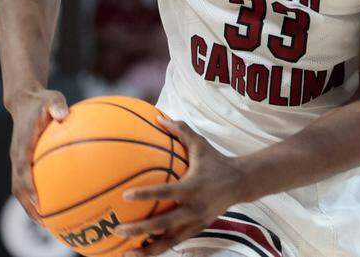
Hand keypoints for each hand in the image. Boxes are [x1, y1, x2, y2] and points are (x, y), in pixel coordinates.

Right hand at [6, 89, 68, 220]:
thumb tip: (63, 114)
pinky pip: (27, 183)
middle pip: (17, 188)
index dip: (29, 186)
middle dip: (28, 206)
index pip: (22, 169)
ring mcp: (18, 160)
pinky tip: (54, 205)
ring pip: (19, 190)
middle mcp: (17, 156)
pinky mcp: (23, 162)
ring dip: (29, 207)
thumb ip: (57, 106)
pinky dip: (35, 196)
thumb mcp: (51, 98)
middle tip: (44, 223)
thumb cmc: (41, 101)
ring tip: (47, 224)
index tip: (39, 201)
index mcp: (22, 144)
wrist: (24, 101)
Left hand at [115, 117, 243, 256]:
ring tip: (128, 254)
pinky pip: (176, 241)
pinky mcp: (198, 229)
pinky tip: (143, 250)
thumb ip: (180, 131)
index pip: (166, 193)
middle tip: (118, 230)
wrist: (242, 183)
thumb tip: (158, 117)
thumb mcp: (201, 144)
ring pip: (170, 241)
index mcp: (192, 188)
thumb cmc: (217, 161)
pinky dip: (160, 247)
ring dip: (149, 249)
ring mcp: (196, 222)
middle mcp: (193, 208)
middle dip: (140, 230)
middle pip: (163, 224)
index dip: (146, 195)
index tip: (126, 196)